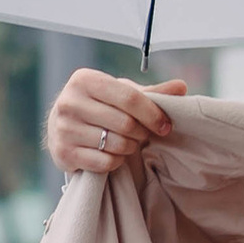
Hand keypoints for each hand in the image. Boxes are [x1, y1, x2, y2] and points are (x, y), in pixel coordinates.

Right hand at [48, 68, 186, 179]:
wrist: (62, 126)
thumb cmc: (99, 106)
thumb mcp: (121, 94)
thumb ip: (151, 92)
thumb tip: (181, 86)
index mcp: (85, 80)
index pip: (129, 98)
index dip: (153, 114)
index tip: (165, 126)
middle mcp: (69, 102)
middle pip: (125, 123)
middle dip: (142, 133)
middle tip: (144, 135)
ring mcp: (63, 128)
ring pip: (115, 145)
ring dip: (130, 148)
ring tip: (128, 143)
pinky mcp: (63, 153)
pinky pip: (104, 162)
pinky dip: (116, 162)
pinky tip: (113, 154)